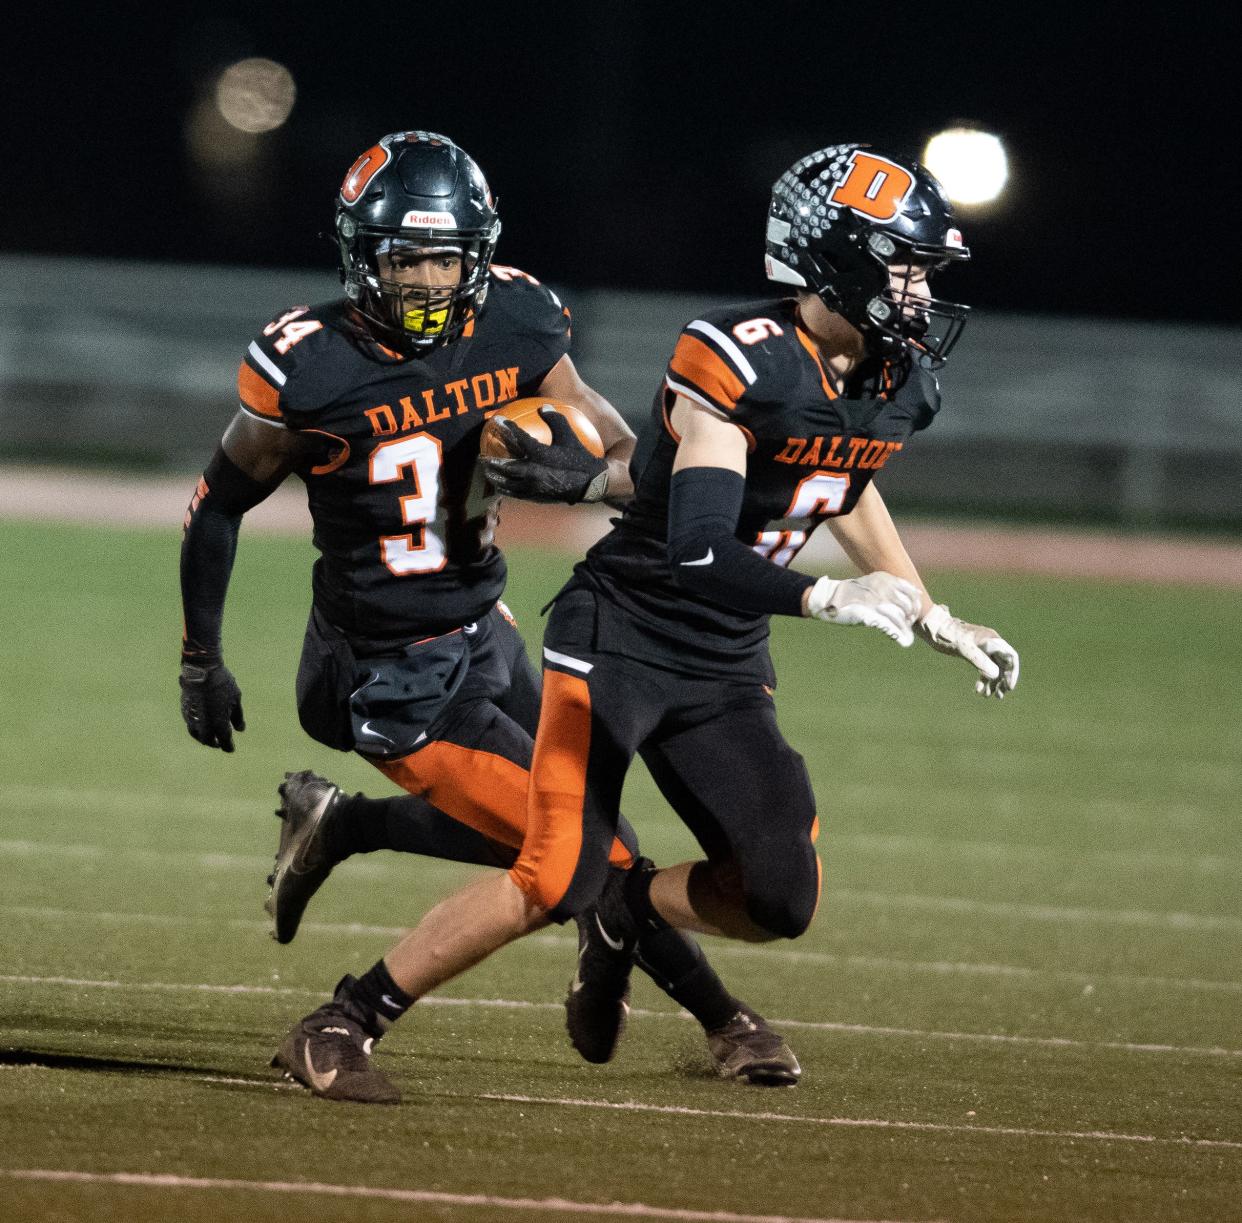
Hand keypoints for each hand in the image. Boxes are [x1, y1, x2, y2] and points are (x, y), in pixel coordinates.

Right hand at [180, 660, 244, 749]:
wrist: (201, 671)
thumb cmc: (222, 684)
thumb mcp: (235, 699)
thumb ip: (237, 717)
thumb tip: (240, 729)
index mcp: (219, 724)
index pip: (224, 742)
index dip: (228, 746)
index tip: (231, 749)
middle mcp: (204, 725)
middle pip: (209, 741)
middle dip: (215, 743)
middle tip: (220, 743)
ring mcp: (192, 719)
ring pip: (197, 735)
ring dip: (204, 738)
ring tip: (210, 737)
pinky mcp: (185, 712)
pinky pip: (191, 725)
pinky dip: (197, 729)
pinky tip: (202, 725)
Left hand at [481, 408, 608, 503]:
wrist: (591, 484)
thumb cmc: (581, 457)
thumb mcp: (570, 436)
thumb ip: (556, 419)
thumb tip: (543, 406)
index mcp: (540, 454)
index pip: (518, 439)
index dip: (505, 428)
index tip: (496, 421)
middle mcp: (533, 471)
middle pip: (505, 466)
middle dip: (491, 461)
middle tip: (480, 456)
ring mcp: (534, 486)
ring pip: (508, 483)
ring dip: (495, 477)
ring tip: (487, 473)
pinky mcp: (537, 496)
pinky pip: (517, 492)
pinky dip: (507, 488)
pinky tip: (502, 486)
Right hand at [805, 572, 920, 646]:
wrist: (830, 598)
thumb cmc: (853, 593)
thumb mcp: (874, 584)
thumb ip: (893, 588)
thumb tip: (918, 594)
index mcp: (885, 579)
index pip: (911, 592)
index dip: (915, 605)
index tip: (912, 614)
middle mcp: (881, 587)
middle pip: (907, 605)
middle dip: (910, 617)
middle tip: (906, 625)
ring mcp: (874, 600)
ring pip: (899, 617)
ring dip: (904, 628)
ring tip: (904, 635)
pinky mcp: (868, 613)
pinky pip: (889, 625)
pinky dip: (899, 635)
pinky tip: (905, 641)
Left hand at [915, 603, 1019, 696]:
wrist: (933, 627)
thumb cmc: (948, 635)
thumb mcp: (964, 649)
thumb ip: (980, 661)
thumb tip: (996, 675)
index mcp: (991, 640)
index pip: (1010, 657)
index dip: (1012, 673)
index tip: (1009, 687)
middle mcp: (990, 643)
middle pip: (1003, 664)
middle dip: (1002, 681)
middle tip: (999, 696)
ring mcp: (982, 648)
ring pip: (993, 668)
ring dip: (992, 682)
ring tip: (986, 696)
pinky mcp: (973, 653)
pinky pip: (983, 667)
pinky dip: (982, 679)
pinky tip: (976, 689)